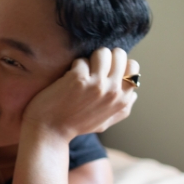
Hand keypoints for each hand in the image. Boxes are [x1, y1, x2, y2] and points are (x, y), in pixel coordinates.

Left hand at [22, 48, 138, 141]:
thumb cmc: (75, 125)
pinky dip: (74, 66)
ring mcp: (97, 84)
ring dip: (90, 58)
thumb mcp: (106, 122)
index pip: (132, 68)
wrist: (49, 131)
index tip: (105, 70)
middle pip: (119, 55)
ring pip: (102, 53)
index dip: (117, 64)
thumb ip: (123, 108)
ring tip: (81, 70)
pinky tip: (68, 78)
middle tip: (92, 66)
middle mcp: (113, 91)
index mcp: (123, 100)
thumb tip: (133, 94)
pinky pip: (81, 60)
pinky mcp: (78, 79)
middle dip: (104, 56)